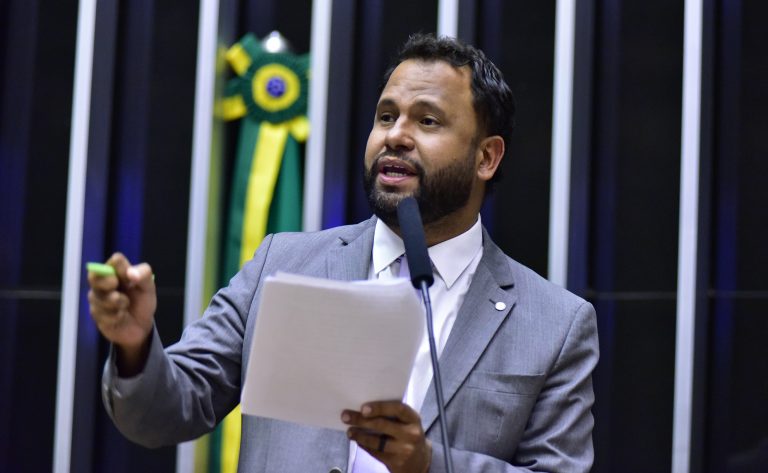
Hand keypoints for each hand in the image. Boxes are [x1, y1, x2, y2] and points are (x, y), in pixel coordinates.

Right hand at [87, 252, 155, 375]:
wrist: (142, 329)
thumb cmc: (143, 303)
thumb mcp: (148, 289)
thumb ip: (143, 276)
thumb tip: (132, 274)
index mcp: (117, 274)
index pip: (113, 262)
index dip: (118, 266)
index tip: (126, 273)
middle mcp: (104, 287)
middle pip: (97, 277)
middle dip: (107, 283)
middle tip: (119, 290)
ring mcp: (98, 302)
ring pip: (98, 297)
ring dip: (113, 302)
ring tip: (123, 306)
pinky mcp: (98, 318)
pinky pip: (102, 315)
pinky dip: (114, 316)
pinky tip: (120, 317)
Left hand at [342, 401, 431, 472]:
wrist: (419, 461)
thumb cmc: (407, 435)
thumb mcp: (406, 423)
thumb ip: (391, 415)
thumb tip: (362, 409)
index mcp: (413, 418)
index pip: (398, 409)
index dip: (380, 407)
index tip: (363, 408)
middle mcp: (411, 434)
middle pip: (382, 425)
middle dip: (361, 420)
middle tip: (345, 416)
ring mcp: (404, 450)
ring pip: (376, 441)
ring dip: (359, 435)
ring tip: (349, 431)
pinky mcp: (397, 462)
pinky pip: (376, 453)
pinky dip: (364, 446)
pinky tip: (358, 441)